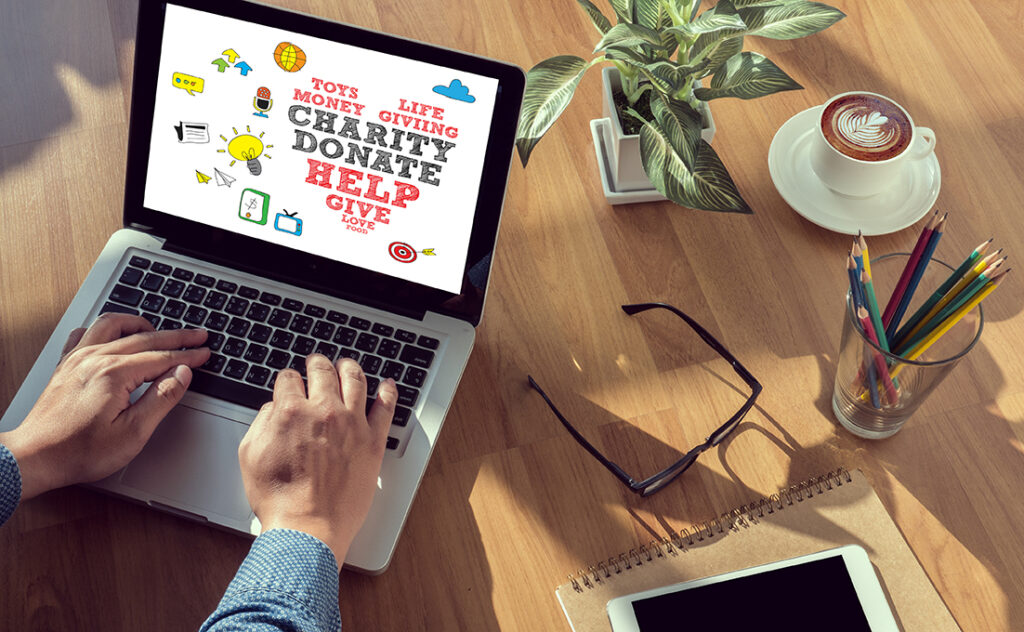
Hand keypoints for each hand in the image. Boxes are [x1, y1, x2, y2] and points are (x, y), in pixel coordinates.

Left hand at [0, 314, 209, 499]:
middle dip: (176, 336)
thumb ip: (161, 398)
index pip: (162, 357)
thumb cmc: (80, 451)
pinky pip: (87, 332)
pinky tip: (114, 337)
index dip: (188, 355)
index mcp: (115, 374)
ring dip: (140, 323)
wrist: (35, 457)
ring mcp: (77, 358)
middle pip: (145, 337)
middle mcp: (95, 358)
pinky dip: (106, 329)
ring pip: (113, 325)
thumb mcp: (133, 433)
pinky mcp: (66, 364)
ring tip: (158, 329)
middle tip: (197, 335)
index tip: (205, 352)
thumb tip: (182, 374)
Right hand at [238, 355, 396, 562]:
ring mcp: (352, 424)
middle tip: (317, 363)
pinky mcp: (373, 441)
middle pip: (322, 371)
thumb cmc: (279, 499)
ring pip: (354, 380)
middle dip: (317, 364)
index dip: (288, 379)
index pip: (289, 379)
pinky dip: (387, 392)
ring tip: (347, 365)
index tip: (290, 382)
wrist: (307, 527)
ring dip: (349, 367)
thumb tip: (272, 408)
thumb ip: (261, 424)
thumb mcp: (250, 456)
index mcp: (290, 412)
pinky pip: (386, 408)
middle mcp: (323, 411)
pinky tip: (387, 385)